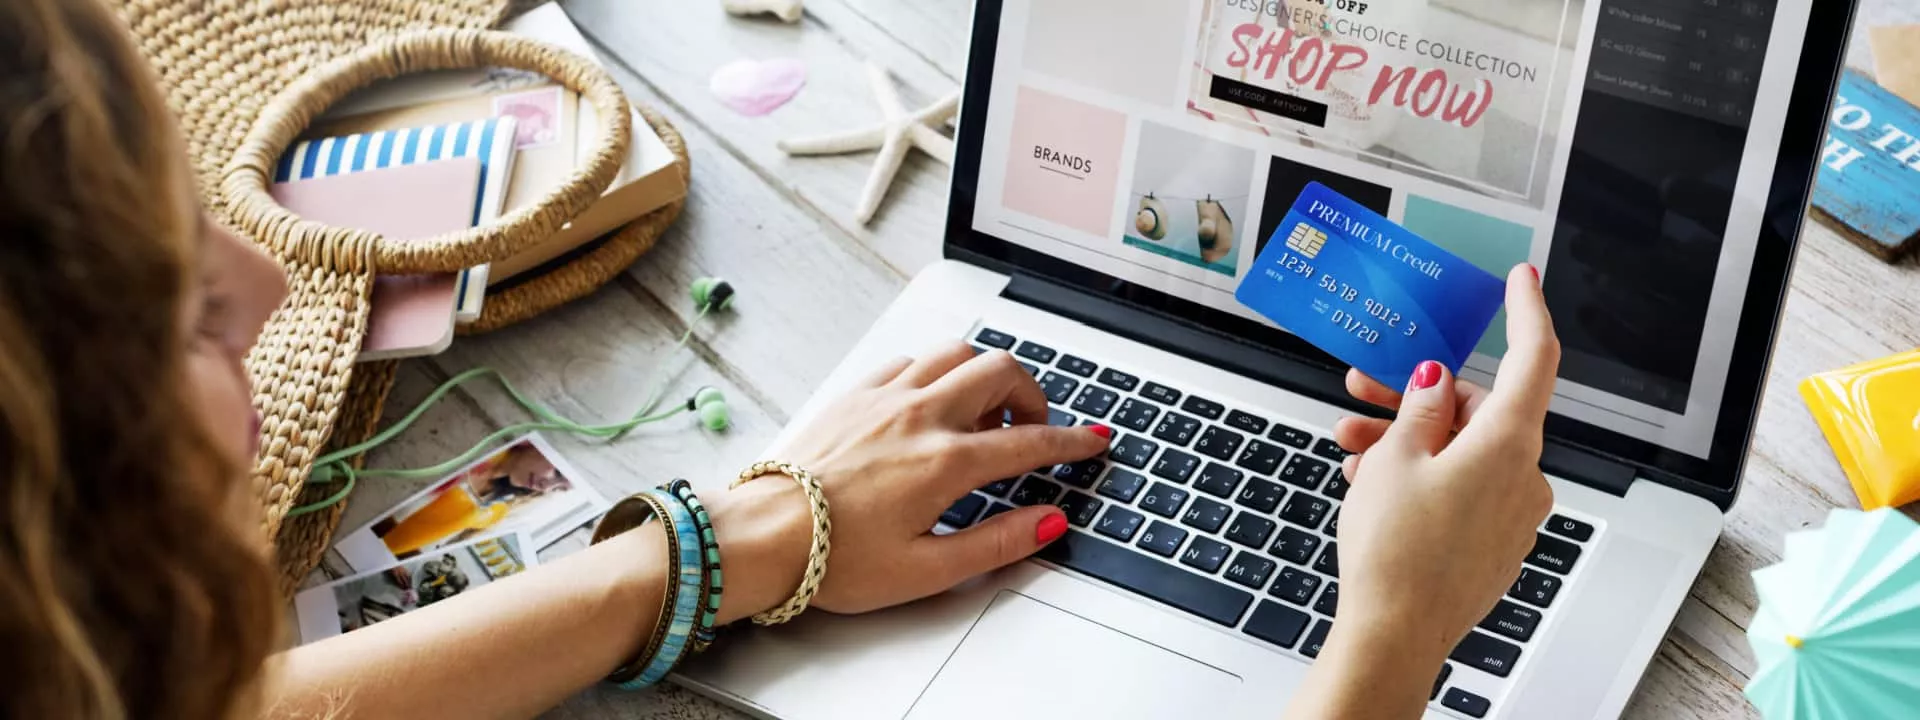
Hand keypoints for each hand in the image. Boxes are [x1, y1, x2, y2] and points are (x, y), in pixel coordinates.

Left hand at [709, 342, 1109, 619]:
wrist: (762, 536)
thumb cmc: (834, 560)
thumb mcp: (928, 570)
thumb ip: (997, 543)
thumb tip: (1048, 523)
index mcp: (945, 463)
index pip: (1029, 442)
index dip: (1071, 442)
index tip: (1092, 442)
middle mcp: (919, 416)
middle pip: (999, 371)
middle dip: (1032, 395)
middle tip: (1033, 428)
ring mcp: (884, 398)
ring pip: (955, 353)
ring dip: (983, 374)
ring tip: (984, 414)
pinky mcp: (854, 395)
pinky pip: (910, 361)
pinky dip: (936, 373)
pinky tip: (931, 403)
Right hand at [1326, 264, 1559, 667]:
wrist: (1394, 633)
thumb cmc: (1397, 552)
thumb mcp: (1397, 458)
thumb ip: (1421, 408)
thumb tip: (1437, 382)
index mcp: (1509, 443)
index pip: (1534, 358)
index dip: (1527, 312)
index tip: (1521, 281)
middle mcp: (1524, 477)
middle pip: (1478, 411)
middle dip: (1417, 398)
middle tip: (1365, 388)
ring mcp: (1512, 515)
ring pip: (1463, 453)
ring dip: (1409, 442)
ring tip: (1352, 448)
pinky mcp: (1493, 545)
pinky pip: (1462, 491)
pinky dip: (1423, 478)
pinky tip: (1373, 486)